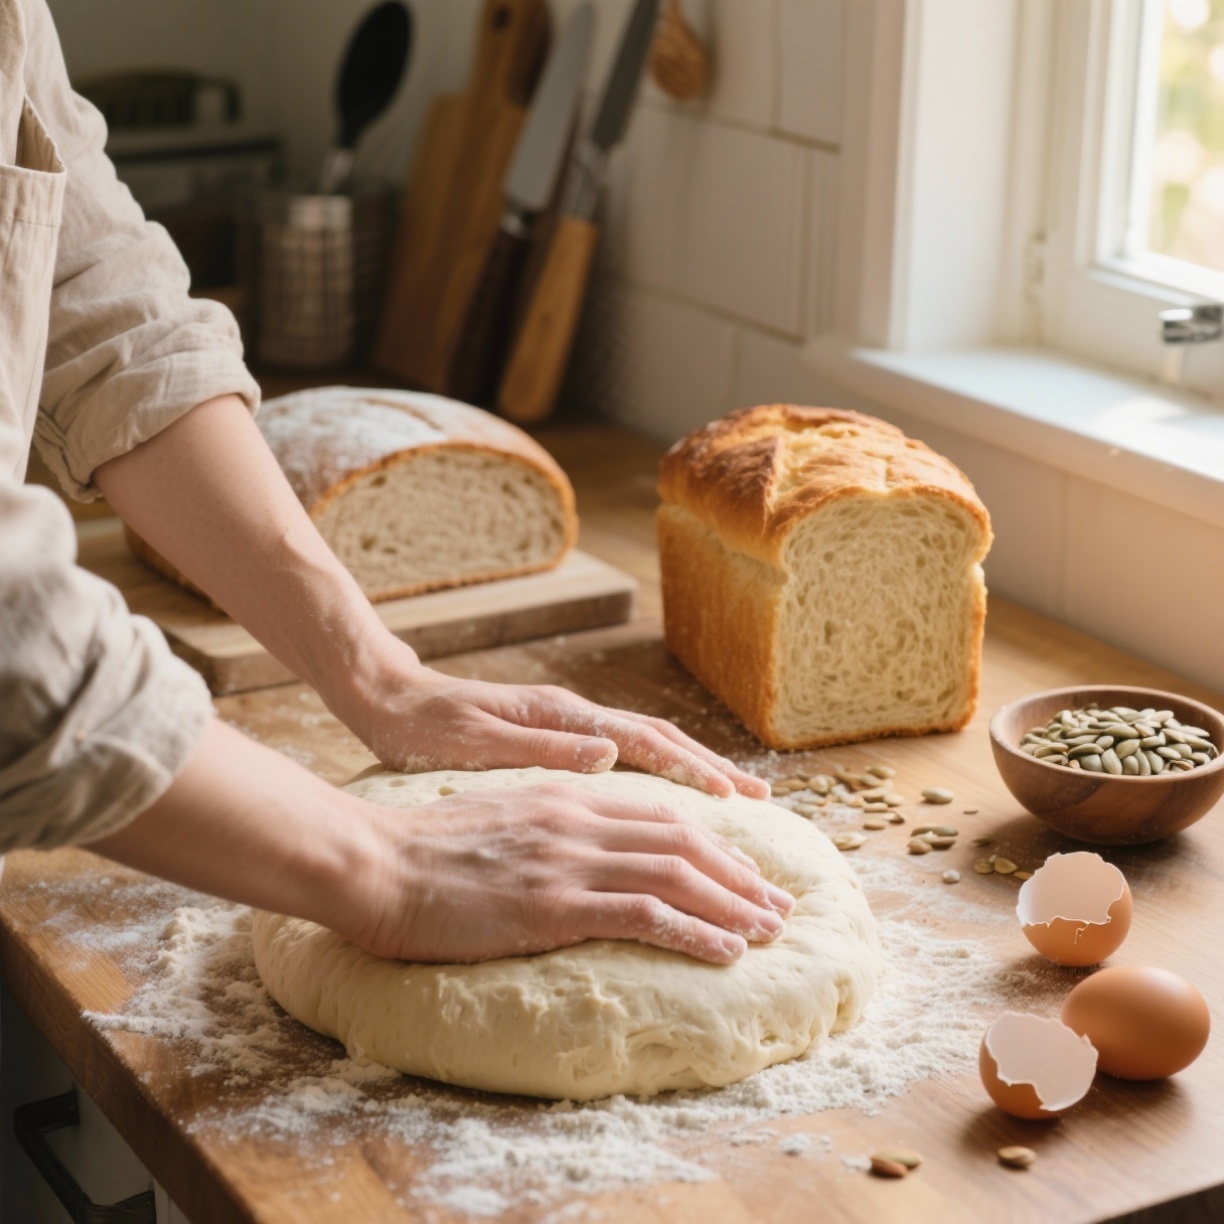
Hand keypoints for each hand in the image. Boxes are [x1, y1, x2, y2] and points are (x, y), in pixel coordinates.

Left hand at [335, 649, 768, 799]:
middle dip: (712, 769)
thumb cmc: (421, 726)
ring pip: (646, 746)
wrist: (385, 699)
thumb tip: (611, 753)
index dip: (694, 771)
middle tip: (762, 798)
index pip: (645, 743)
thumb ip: (542, 747)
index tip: (738, 798)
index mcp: (560, 718)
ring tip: (735, 797)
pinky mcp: (553, 739)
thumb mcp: (474, 741)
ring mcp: (566, 726)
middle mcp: (572, 718)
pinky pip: (623, 755)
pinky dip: (658, 773)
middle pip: (660, 740)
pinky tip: (670, 797)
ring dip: (693, 770)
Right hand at [350, 780, 793, 963]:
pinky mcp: (552, 903)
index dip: (711, 841)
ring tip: (769, 930)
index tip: (744, 869)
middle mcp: (576, 820)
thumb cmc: (420, 850)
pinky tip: (726, 952)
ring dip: (732, 904)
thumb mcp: (495, 820)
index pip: (658, 814)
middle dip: (739, 873)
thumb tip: (575, 849)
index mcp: (563, 797)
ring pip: (675, 873)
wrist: (371, 862)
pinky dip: (694, 932)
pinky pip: (643, 914)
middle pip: (682, 840)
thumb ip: (543, 825)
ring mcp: (567, 860)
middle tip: (778, 904)